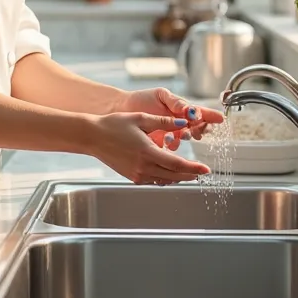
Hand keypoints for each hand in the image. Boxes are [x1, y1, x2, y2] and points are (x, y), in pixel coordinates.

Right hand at [90, 111, 209, 184]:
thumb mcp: (140, 118)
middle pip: (174, 175)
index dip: (194, 167)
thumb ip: (164, 121)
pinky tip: (169, 171)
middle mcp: (143, 167)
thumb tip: (183, 122)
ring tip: (189, 172)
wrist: (92, 136)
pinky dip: (165, 177)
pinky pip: (153, 180)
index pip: (177, 164)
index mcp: (147, 152)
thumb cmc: (113, 125)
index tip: (206, 169)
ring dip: (178, 177)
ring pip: (164, 180)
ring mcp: (136, 174)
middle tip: (202, 172)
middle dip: (190, 174)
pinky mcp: (131, 176)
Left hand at [122, 86, 223, 146]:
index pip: (200, 112)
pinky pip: (172, 148)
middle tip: (196, 127)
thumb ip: (176, 102)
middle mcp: (178, 122)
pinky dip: (172, 144)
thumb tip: (191, 109)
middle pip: (197, 127)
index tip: (220, 118)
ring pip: (185, 137)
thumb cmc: (141, 100)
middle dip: (199, 128)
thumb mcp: (161, 95)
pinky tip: (167, 141)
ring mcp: (171, 133)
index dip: (211, 116)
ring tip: (179, 133)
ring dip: (184, 136)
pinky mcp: (161, 144)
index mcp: (180, 109)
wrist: (120, 110)